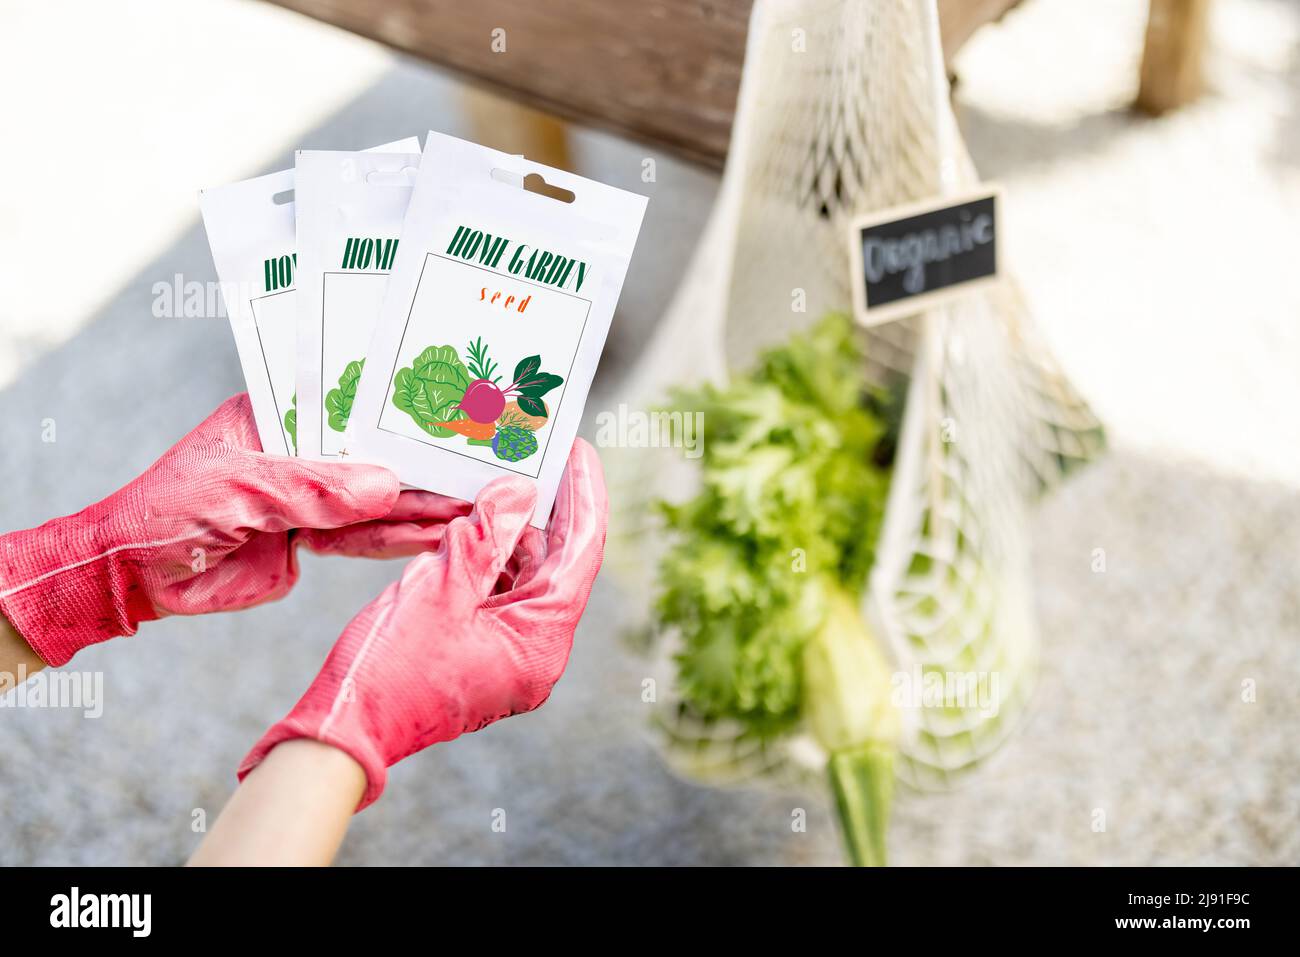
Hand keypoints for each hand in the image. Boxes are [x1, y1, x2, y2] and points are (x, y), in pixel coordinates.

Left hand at [0, 394, 464, 666]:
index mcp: (279, 413)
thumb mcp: (237, 490)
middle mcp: (302, 449)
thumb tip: (388, 486)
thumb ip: (312, 488)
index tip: (449, 410)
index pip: (350, 401)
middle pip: (374, 451)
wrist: (132, 580)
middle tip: (479, 465)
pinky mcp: (313, 536)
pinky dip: (400, 536)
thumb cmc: (165, 512)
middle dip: (422, 460)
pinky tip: (439, 533)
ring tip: (475, 502)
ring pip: (376, 497)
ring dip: (421, 504)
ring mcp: (310, 493)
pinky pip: (363, 536)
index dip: (399, 406)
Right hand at [238, 439, 607, 809]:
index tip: (578, 449)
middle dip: (548, 508)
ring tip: (504, 478)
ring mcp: (510, 659)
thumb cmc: (388, 670)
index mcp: (541, 643)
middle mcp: (537, 654)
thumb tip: (521, 492)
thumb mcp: (439, 589)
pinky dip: (489, 559)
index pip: (581, 555)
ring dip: (514, 532)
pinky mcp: (482, 656)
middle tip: (540, 454)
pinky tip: (474, 523)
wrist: (343, 736)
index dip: (583, 496)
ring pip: (525, 579)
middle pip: (557, 565)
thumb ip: (487, 536)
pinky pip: (497, 597)